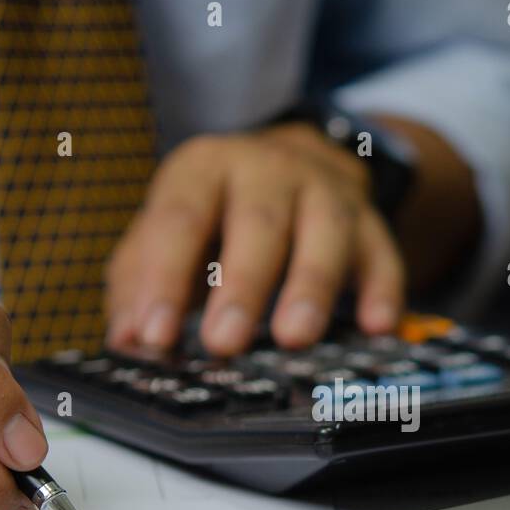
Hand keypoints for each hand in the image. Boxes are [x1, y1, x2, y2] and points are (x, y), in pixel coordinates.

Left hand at [105, 122, 405, 355]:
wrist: (291, 166)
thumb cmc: (215, 215)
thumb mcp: (166, 232)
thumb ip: (139, 282)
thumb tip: (126, 340)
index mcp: (205, 169)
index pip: (180, 221)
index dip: (165, 280)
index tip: (156, 337)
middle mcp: (268, 170)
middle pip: (257, 223)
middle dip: (241, 286)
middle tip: (224, 343)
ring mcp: (326, 193)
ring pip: (325, 233)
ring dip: (311, 286)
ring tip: (294, 339)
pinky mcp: (371, 223)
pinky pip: (383, 254)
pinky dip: (382, 290)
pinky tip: (376, 328)